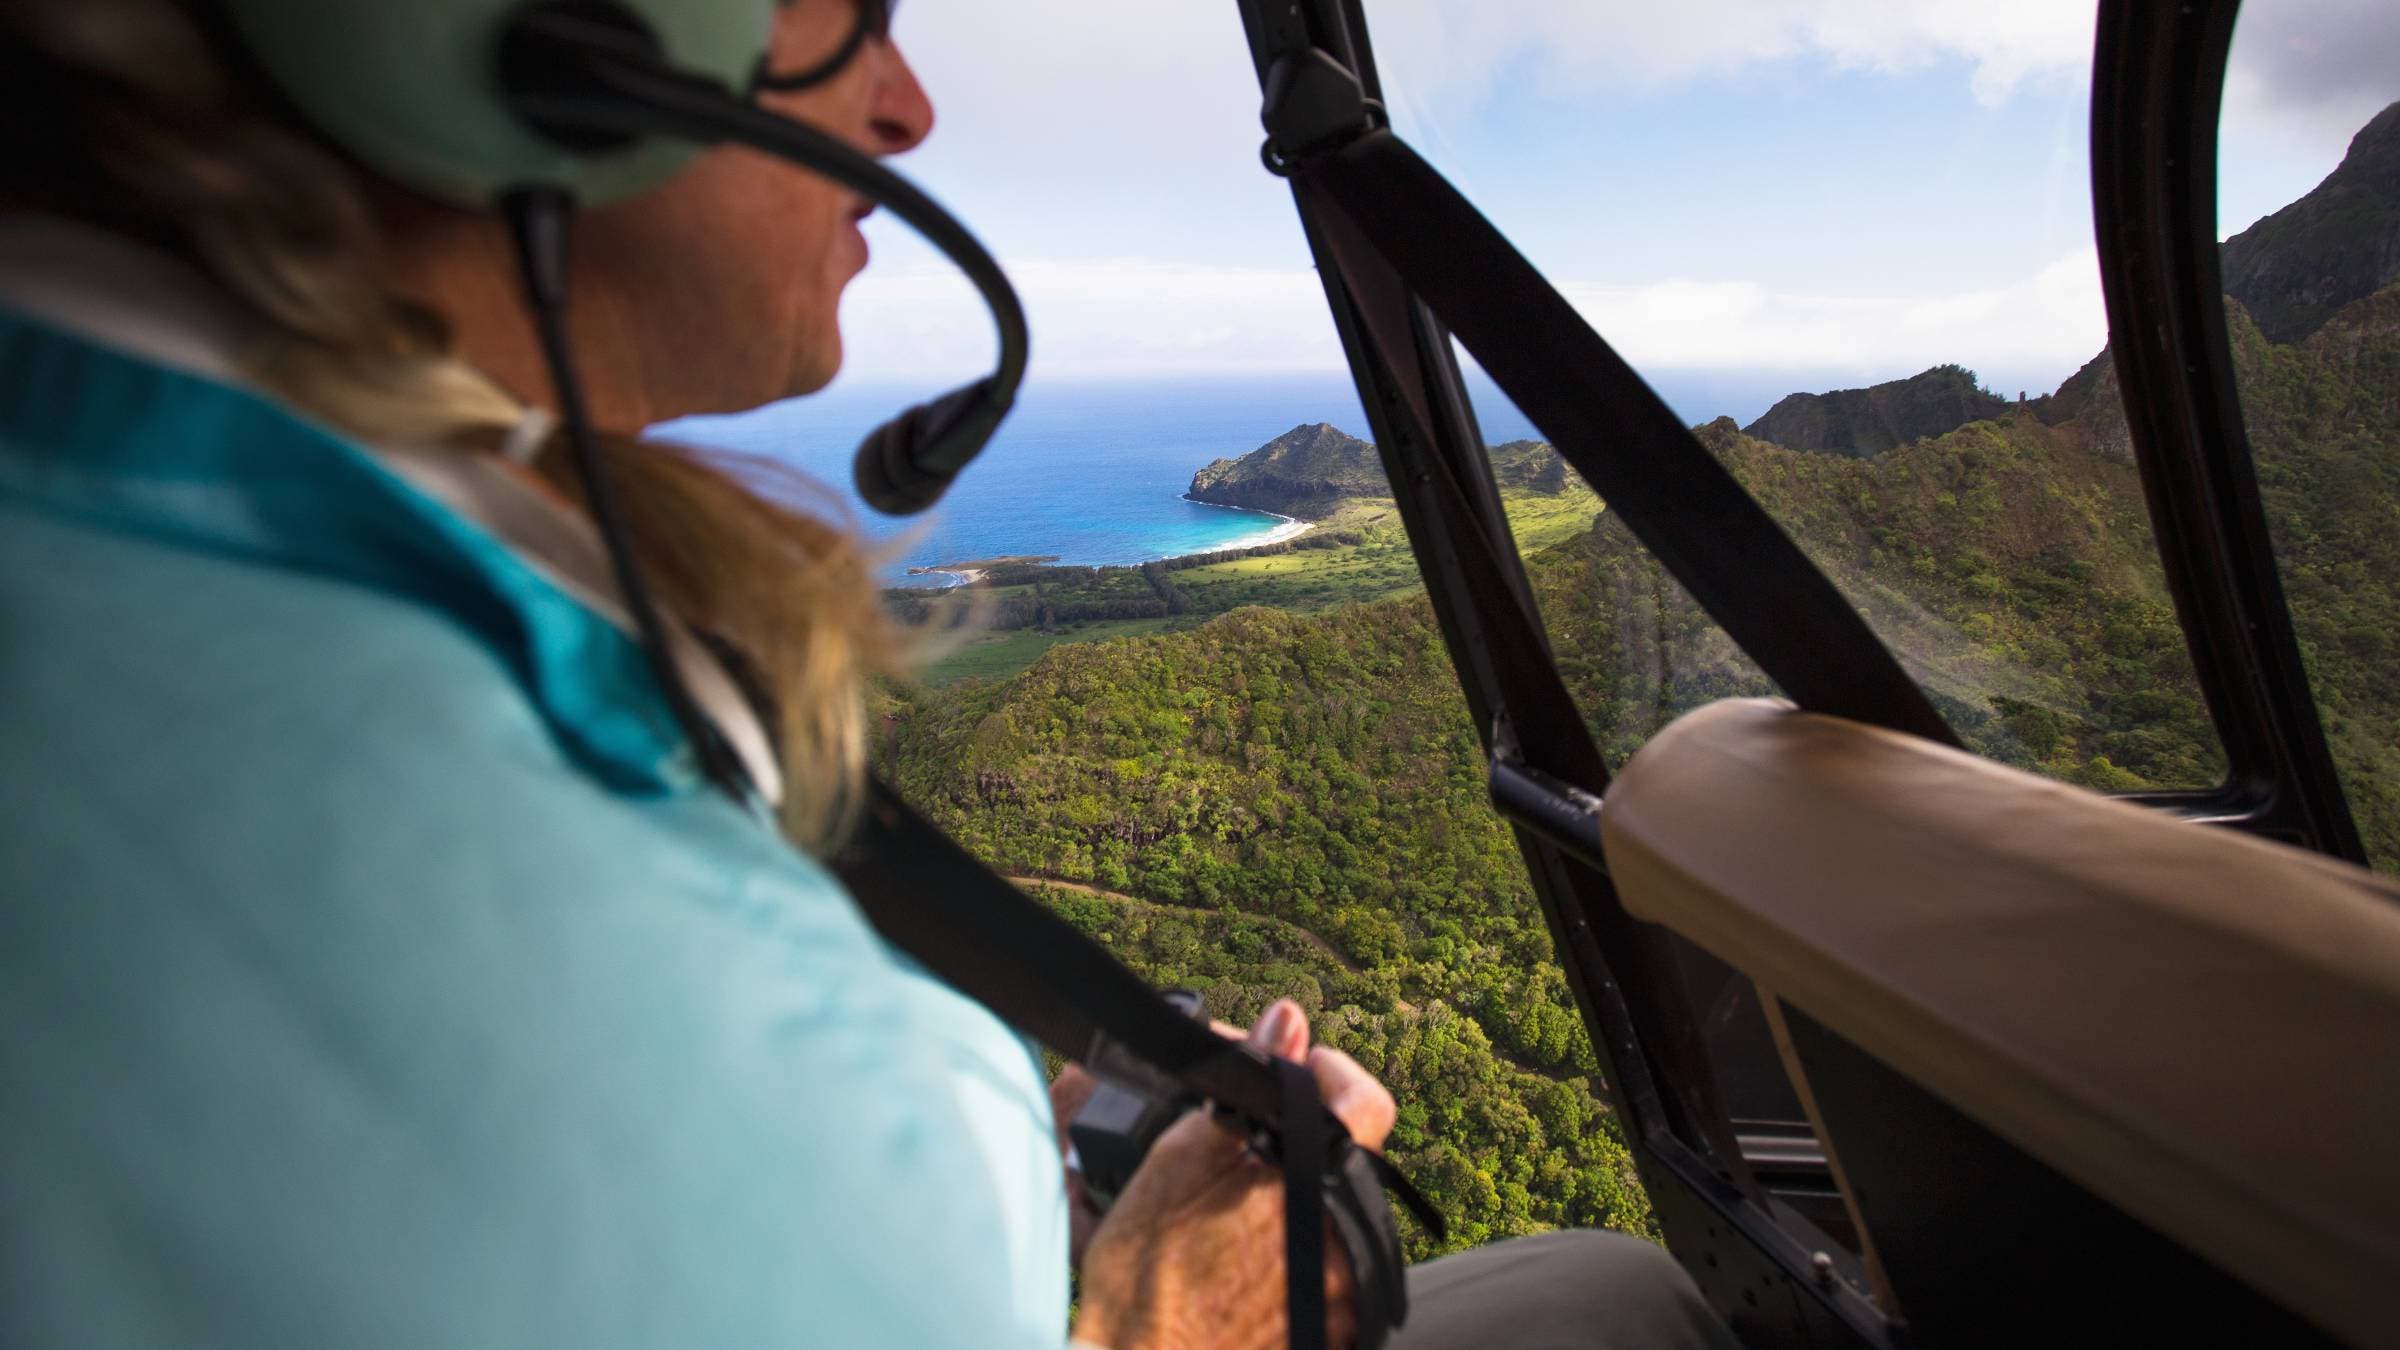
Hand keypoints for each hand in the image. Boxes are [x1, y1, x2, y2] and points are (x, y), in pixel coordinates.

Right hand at [1064, 999, 1397, 1349]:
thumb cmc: (1148, 1280)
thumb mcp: (1179, 1161)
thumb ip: (1244, 1086)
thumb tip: (1287, 1022)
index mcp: (1319, 1190)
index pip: (1367, 1102)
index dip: (1325, 1073)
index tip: (1284, 1072)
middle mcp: (1348, 1246)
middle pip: (1348, 1156)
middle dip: (1300, 1133)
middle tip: (1242, 1136)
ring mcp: (1346, 1297)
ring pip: (1335, 1210)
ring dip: (1295, 1191)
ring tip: (1233, 1200)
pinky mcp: (1334, 1333)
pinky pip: (1327, 1266)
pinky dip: (1294, 1245)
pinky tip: (1243, 1250)